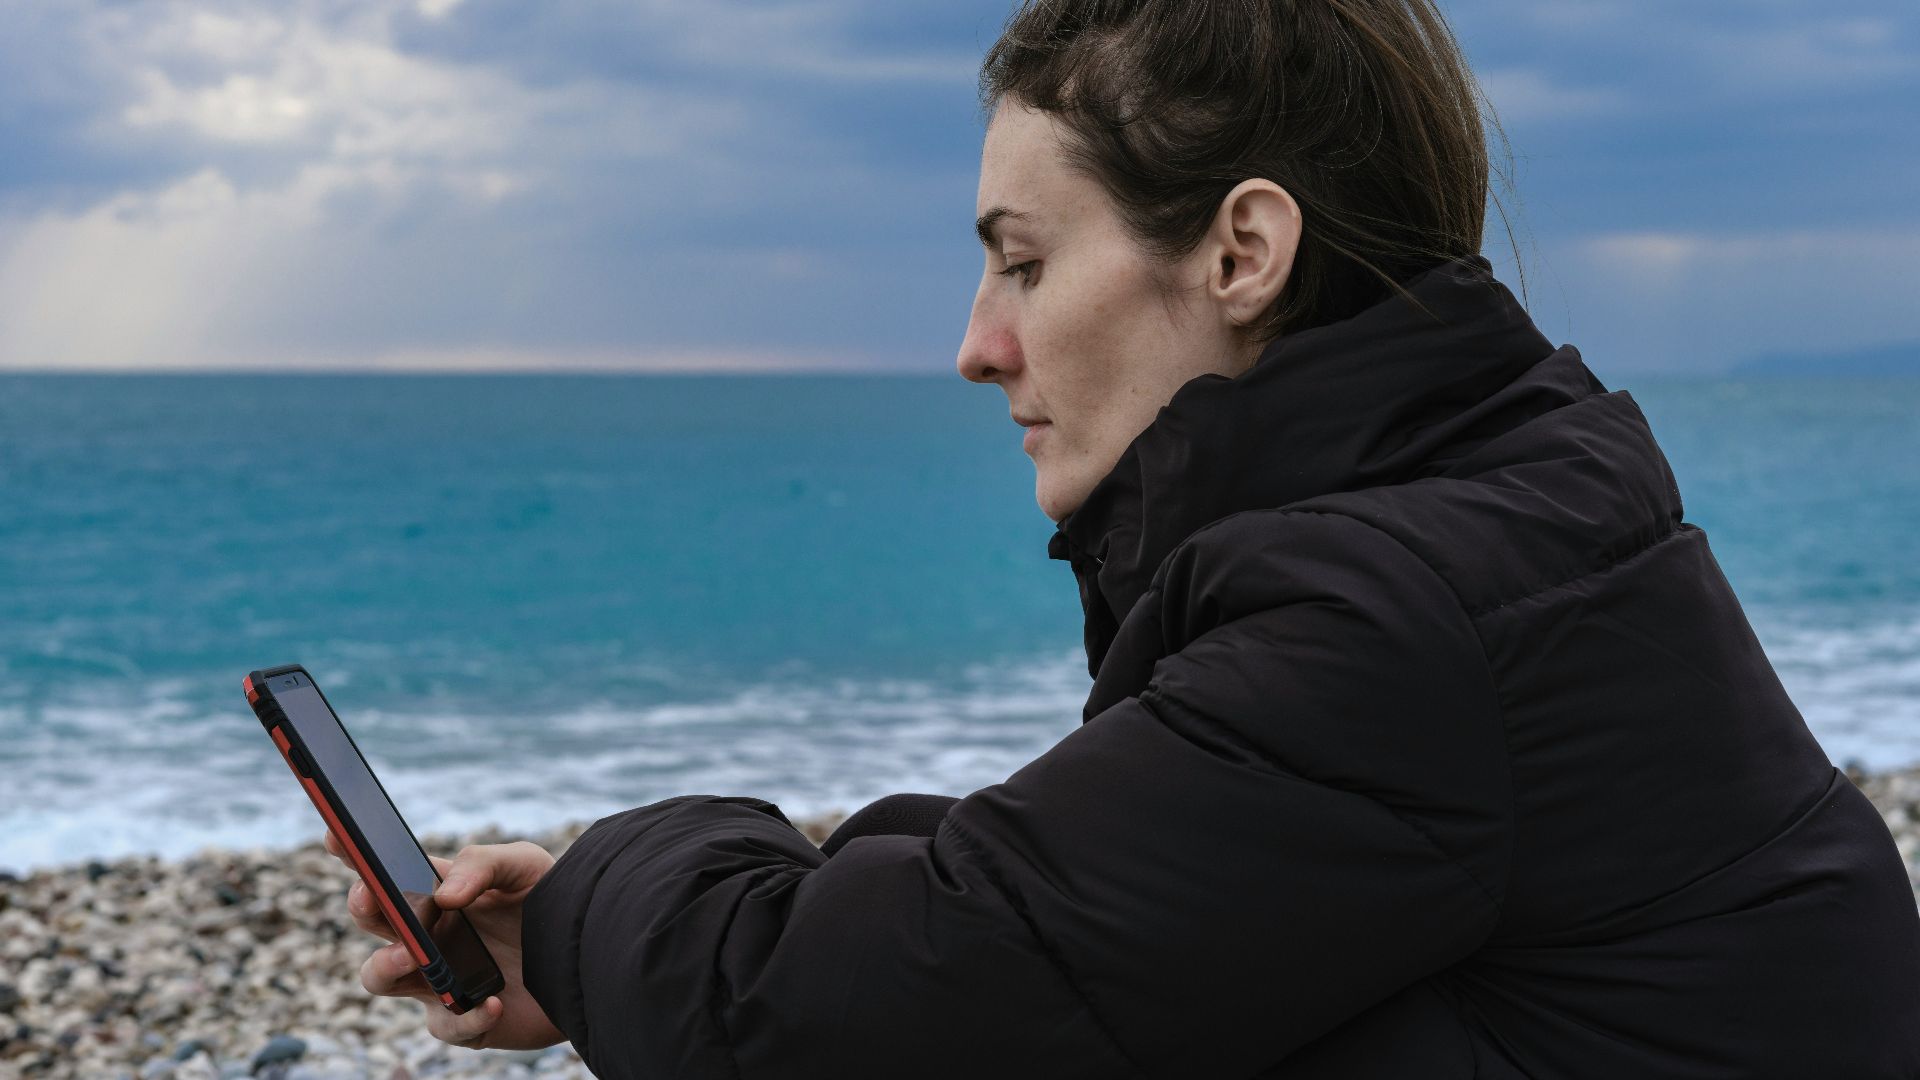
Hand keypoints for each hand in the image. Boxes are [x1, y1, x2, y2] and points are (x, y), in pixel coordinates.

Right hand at [324, 829, 566, 1050]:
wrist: (591, 955)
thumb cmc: (551, 902)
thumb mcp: (524, 865)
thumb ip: (482, 864)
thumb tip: (443, 896)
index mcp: (435, 893)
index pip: (384, 872)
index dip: (353, 853)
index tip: (338, 833)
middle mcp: (427, 935)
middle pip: (372, 921)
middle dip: (364, 906)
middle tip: (372, 895)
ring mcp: (438, 978)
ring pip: (381, 977)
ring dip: (386, 965)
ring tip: (414, 955)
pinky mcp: (462, 1019)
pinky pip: (445, 1025)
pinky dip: (465, 1015)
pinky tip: (490, 1000)